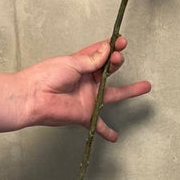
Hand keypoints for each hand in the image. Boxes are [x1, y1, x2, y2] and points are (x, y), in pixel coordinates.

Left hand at [20, 38, 150, 140]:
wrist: (33, 97)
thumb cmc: (47, 76)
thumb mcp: (71, 62)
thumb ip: (92, 59)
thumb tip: (108, 49)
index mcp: (81, 64)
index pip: (102, 53)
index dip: (113, 47)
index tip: (121, 42)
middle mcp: (87, 80)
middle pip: (109, 70)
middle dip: (116, 61)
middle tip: (118, 59)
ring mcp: (88, 97)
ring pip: (113, 93)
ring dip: (130, 91)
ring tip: (146, 86)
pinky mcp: (85, 114)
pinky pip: (98, 124)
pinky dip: (106, 132)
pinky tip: (115, 137)